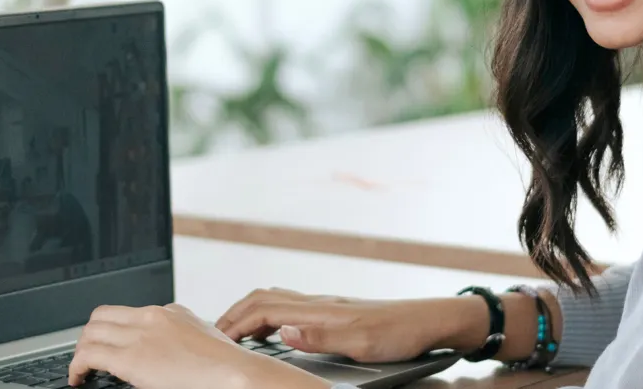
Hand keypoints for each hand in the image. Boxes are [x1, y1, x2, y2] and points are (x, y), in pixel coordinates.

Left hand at [69, 303, 328, 388]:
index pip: (129, 313)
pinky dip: (76, 366)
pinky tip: (78, 378)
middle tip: (88, 357)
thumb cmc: (226, 366)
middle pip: (103, 315)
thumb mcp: (203, 341)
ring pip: (90, 331)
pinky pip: (88, 355)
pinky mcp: (131, 358)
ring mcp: (141, 334)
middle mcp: (153, 317)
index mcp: (171, 313)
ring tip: (81, 369)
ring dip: (80, 350)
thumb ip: (182, 337)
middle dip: (90, 336)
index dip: (114, 331)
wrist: (235, 374)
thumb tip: (171, 352)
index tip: (109, 346)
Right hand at [216, 288, 481, 363]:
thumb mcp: (362, 343)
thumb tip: (282, 332)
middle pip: (262, 298)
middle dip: (233, 314)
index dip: (233, 323)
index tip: (213, 339)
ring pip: (275, 300)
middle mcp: (318, 303)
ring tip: (232, 334)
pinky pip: (289, 308)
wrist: (430, 321)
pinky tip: (270, 333)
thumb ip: (320, 337)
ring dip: (248, 313)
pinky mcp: (333, 313)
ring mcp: (325, 306)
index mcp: (319, 310)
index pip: (263, 309)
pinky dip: (267, 316)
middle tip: (212, 336)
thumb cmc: (401, 333)